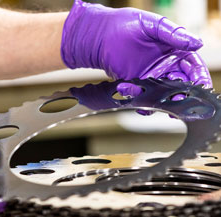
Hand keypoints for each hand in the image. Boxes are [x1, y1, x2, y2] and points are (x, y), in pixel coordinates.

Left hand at [61, 0, 211, 95]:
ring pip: (163, 95)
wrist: (102, 36)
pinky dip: (141, 101)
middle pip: (181, 86)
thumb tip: (197, 43)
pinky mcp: (136, 86)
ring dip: (163, 102)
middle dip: (183, 96)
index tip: (201, 87)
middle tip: (180, 101)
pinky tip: (134, 97)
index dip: (199, 78)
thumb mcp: (152, 25)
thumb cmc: (126, 25)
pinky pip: (143, 98)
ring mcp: (151, 78)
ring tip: (160, 104)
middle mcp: (165, 68)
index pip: (193, 67)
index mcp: (174, 52)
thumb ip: (173, 34)